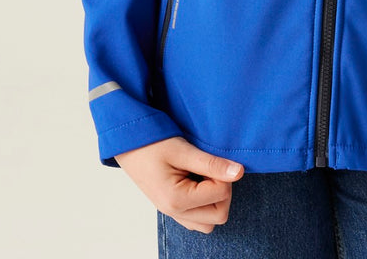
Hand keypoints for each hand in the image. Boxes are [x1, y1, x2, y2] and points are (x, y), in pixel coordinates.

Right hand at [115, 136, 243, 232]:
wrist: (127, 144)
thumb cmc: (151, 144)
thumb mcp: (183, 150)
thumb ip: (212, 164)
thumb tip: (239, 172)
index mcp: (176, 200)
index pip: (221, 195)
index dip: (224, 175)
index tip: (214, 160)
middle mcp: (174, 213)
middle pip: (219, 216)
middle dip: (223, 191)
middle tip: (212, 168)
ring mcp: (173, 213)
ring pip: (209, 222)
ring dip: (214, 200)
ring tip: (204, 175)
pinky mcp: (172, 209)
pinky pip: (197, 218)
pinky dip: (204, 204)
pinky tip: (197, 181)